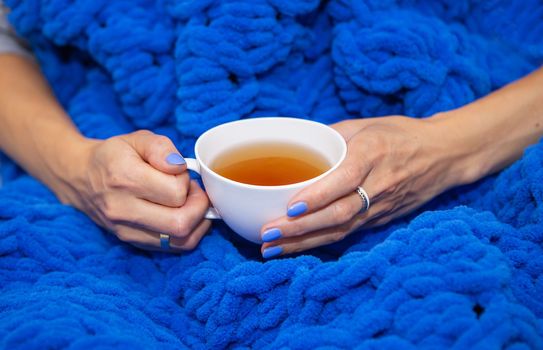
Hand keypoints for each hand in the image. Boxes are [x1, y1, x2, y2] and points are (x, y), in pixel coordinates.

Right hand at [55, 130, 210, 251]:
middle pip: (180, 223)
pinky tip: (185, 215)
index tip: (182, 173)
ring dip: (197, 222)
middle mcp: (123, 209)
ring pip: (180, 241)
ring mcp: (126, 230)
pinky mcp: (132, 242)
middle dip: (198, 206)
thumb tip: (180, 167)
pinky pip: (174, 248)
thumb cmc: (115, 155)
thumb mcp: (137, 139)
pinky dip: (189, 233)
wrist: (81, 177)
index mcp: (125, 178)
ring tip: (188, 203)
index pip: (176, 192)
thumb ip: (162, 148)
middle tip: (193, 192)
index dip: (187, 181)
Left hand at [259, 116, 474, 257]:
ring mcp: (382, 207)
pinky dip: (321, 242)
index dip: (317, 197)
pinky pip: (349, 233)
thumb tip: (295, 145)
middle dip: (302, 228)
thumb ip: (330, 136)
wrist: (445, 154)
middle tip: (269, 233)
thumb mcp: (365, 124)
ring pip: (341, 230)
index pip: (344, 180)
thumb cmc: (401, 134)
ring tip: (273, 249)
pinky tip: (297, 248)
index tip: (290, 208)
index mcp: (373, 154)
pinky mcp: (382, 220)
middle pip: (339, 213)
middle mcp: (379, 185)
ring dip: (305, 242)